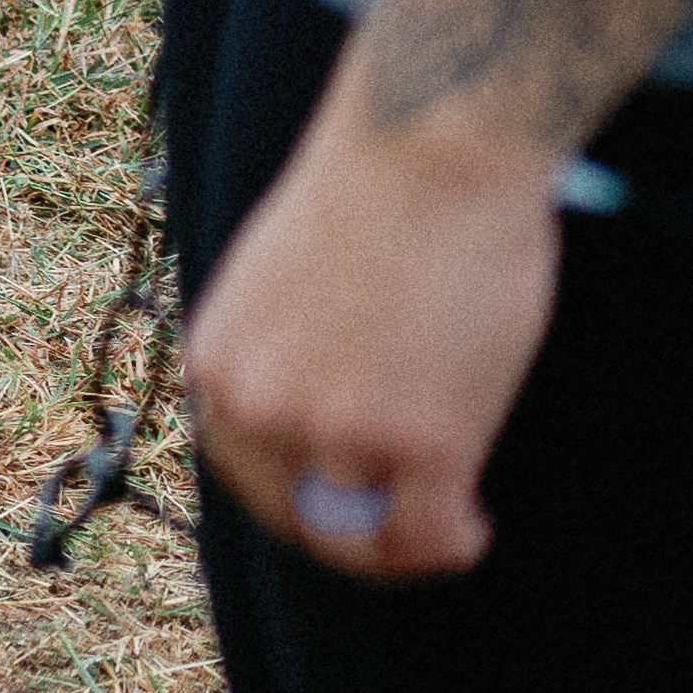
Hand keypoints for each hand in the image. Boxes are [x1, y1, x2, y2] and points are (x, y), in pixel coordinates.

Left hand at [178, 103, 561, 578]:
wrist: (428, 148)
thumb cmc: (373, 195)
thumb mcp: (282, 282)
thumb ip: (282, 353)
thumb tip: (313, 420)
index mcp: (217, 364)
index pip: (243, 469)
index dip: (298, 498)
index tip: (344, 502)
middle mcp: (260, 407)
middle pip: (300, 517)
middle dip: (351, 536)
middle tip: (403, 531)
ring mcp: (336, 430)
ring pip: (368, 534)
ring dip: (409, 543)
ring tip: (447, 525)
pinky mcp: (421, 441)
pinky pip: (432, 532)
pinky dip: (456, 543)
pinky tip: (476, 527)